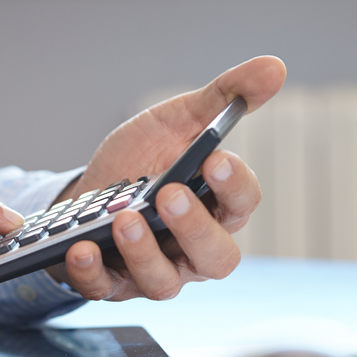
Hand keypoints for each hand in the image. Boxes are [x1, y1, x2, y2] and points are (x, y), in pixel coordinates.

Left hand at [48, 56, 285, 300]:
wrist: (88, 191)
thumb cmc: (141, 161)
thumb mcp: (178, 122)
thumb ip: (222, 98)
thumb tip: (275, 67)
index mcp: (216, 208)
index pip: (242, 205)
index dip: (234, 185)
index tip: (215, 158)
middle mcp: (192, 248)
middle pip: (216, 258)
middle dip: (194, 228)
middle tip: (169, 194)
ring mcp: (154, 270)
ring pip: (164, 283)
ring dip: (144, 252)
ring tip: (123, 218)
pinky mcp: (112, 283)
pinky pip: (106, 289)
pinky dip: (93, 272)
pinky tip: (81, 247)